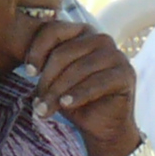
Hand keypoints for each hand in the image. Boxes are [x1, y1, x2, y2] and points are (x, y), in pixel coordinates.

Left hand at [26, 17, 139, 155]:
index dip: (37, 50)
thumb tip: (28, 66)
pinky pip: (97, 82)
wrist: (100, 125)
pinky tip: (66, 105)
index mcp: (81, 33)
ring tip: (45, 109)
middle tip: (37, 102)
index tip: (28, 72)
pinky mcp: (126, 74)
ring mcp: (116, 55)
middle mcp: (100, 39)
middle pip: (64, 52)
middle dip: (47, 79)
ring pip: (79, 68)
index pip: (54, 29)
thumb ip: (43, 67)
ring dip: (58, 91)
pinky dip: (78, 94)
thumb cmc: (73, 99)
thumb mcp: (53, 81)